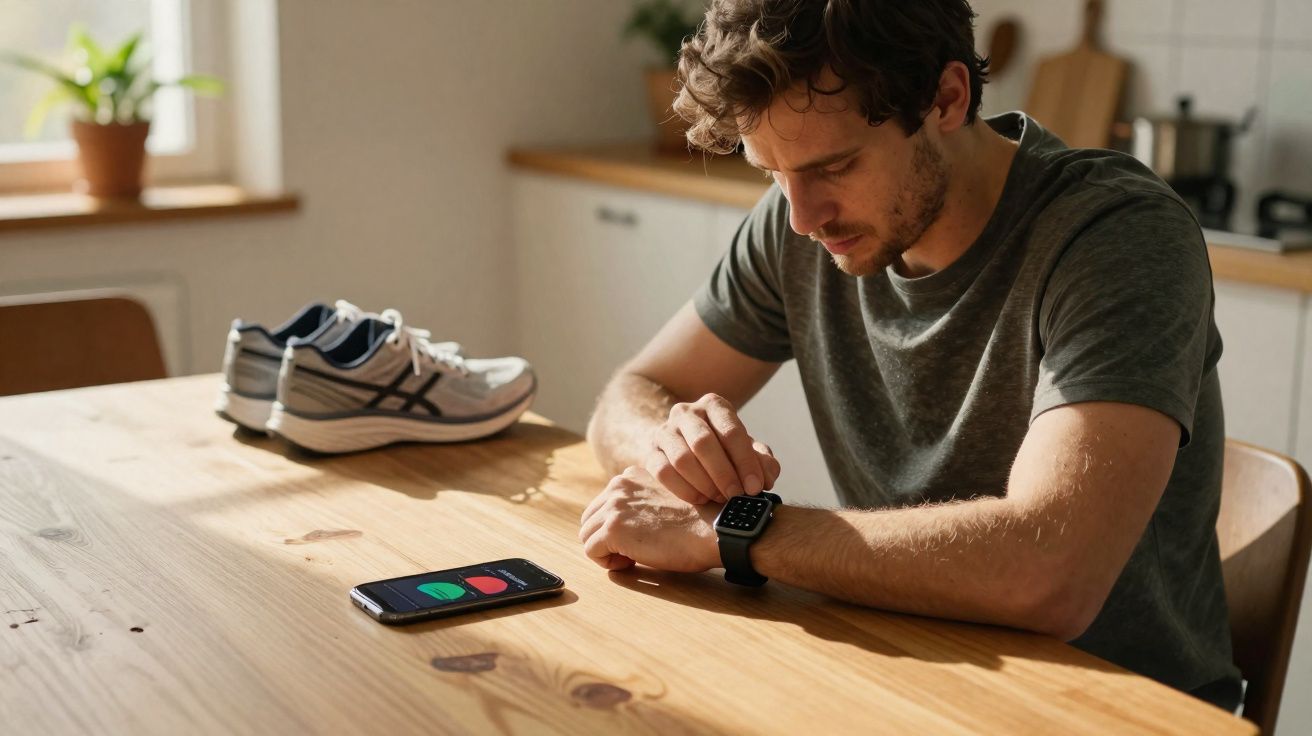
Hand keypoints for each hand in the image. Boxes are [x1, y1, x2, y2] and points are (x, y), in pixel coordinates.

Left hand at [578, 466, 722, 571]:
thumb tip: (630, 527)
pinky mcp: (613, 528)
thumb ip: (645, 503)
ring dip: (606, 550)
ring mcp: (614, 505)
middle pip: (591, 518)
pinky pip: (591, 551)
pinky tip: (632, 563)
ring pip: (587, 534)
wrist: (715, 528)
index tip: (640, 538)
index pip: (606, 503)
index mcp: (632, 476)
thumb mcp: (668, 498)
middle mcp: (619, 485)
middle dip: (606, 538)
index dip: (618, 526)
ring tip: (632, 559)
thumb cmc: (702, 520)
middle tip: (631, 553)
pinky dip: (607, 562)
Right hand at [645, 393, 781, 504]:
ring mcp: (665, 431)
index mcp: (714, 405)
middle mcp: (686, 412)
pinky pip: (663, 473)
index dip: (745, 462)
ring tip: (719, 497)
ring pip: (682, 459)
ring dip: (704, 484)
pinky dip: (685, 490)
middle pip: (703, 443)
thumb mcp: (745, 449)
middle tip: (736, 496)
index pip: (731, 431)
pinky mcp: (650, 452)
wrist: (683, 443)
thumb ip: (762, 461)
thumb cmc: (722, 448)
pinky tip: (700, 498)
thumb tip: (766, 478)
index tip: (755, 487)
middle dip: (723, 474)